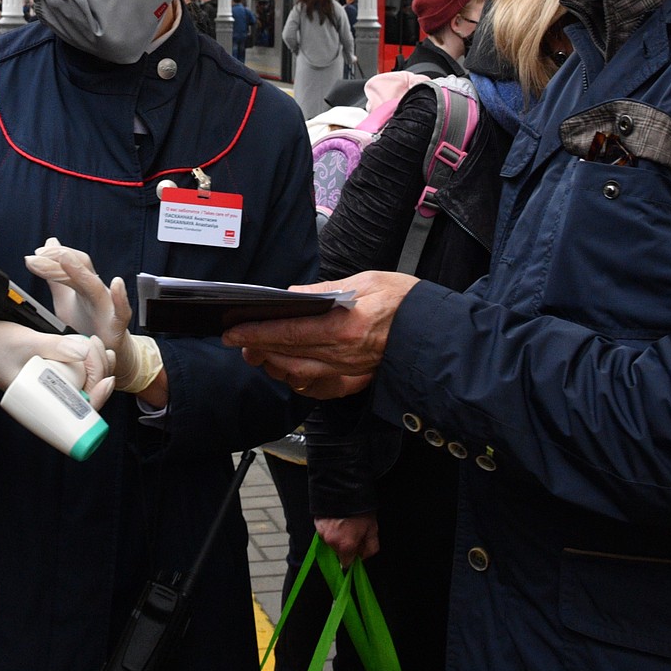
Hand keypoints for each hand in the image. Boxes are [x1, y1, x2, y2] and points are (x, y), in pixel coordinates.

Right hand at [0, 320, 115, 410]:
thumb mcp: (26, 344)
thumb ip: (54, 346)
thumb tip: (84, 350)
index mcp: (40, 402)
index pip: (76, 412)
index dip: (97, 399)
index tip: (107, 380)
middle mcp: (47, 396)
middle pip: (86, 395)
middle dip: (100, 373)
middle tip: (97, 347)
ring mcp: (50, 383)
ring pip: (83, 383)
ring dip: (97, 366)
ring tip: (98, 345)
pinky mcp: (51, 370)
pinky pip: (75, 371)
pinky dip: (88, 361)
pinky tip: (93, 347)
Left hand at [25, 238, 130, 349]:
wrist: (106, 351)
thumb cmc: (86, 324)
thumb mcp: (64, 300)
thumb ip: (55, 276)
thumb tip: (45, 248)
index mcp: (83, 284)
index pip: (70, 263)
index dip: (53, 257)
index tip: (33, 255)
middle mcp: (96, 291)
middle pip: (80, 269)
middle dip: (60, 259)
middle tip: (39, 254)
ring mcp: (107, 306)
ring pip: (94, 286)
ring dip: (79, 271)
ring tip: (64, 258)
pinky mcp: (116, 326)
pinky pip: (122, 311)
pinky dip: (121, 298)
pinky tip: (117, 284)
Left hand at [222, 271, 418, 399]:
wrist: (436, 331)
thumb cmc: (404, 301)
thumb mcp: (365, 281)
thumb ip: (324, 291)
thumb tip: (292, 296)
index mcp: (345, 326)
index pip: (288, 332)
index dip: (256, 333)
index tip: (234, 331)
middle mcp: (344, 354)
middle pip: (287, 355)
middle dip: (257, 349)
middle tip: (238, 341)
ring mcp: (349, 373)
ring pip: (297, 376)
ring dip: (273, 365)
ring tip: (258, 353)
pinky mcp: (355, 383)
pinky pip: (318, 389)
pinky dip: (297, 382)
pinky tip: (288, 371)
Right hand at [315, 514, 379, 567]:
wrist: (346, 488)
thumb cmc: (361, 509)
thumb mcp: (373, 529)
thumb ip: (370, 548)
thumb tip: (362, 556)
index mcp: (346, 546)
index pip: (346, 563)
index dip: (352, 556)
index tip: (356, 547)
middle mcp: (332, 541)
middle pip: (338, 551)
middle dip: (344, 545)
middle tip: (351, 531)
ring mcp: (322, 532)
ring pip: (330, 541)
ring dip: (336, 536)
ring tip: (344, 522)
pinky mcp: (317, 522)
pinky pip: (324, 531)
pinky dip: (329, 527)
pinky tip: (336, 518)